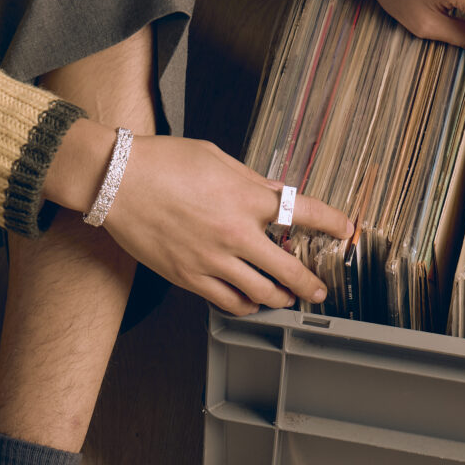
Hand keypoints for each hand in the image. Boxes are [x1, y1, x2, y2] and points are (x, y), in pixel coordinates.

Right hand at [49, 122, 352, 315]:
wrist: (118, 180)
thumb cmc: (164, 162)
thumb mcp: (217, 159)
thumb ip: (251, 181)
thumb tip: (275, 194)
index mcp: (247, 198)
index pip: (304, 213)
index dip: (333, 223)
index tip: (346, 230)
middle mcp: (236, 234)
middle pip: (290, 270)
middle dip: (312, 283)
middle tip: (320, 291)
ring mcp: (213, 260)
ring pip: (262, 294)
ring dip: (280, 299)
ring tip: (286, 299)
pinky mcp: (191, 278)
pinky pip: (229, 302)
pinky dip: (246, 305)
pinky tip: (250, 302)